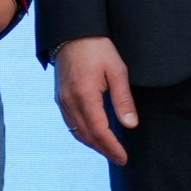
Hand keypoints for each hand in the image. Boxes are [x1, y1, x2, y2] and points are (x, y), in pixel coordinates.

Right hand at [54, 36, 136, 164]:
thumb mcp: (117, 70)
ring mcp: (63, 100)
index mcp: (85, 96)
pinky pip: (70, 122)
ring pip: (76, 131)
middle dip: (103, 149)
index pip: (99, 131)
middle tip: (119, 158)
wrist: (72, 32)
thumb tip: (130, 124)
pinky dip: (82, 133)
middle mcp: (70, 102)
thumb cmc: (97, 48)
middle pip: (86, 136)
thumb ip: (123, 99)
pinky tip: (93, 134)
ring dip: (92, 144)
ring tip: (108, 149)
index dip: (111, 147)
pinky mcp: (60, 97)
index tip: (123, 158)